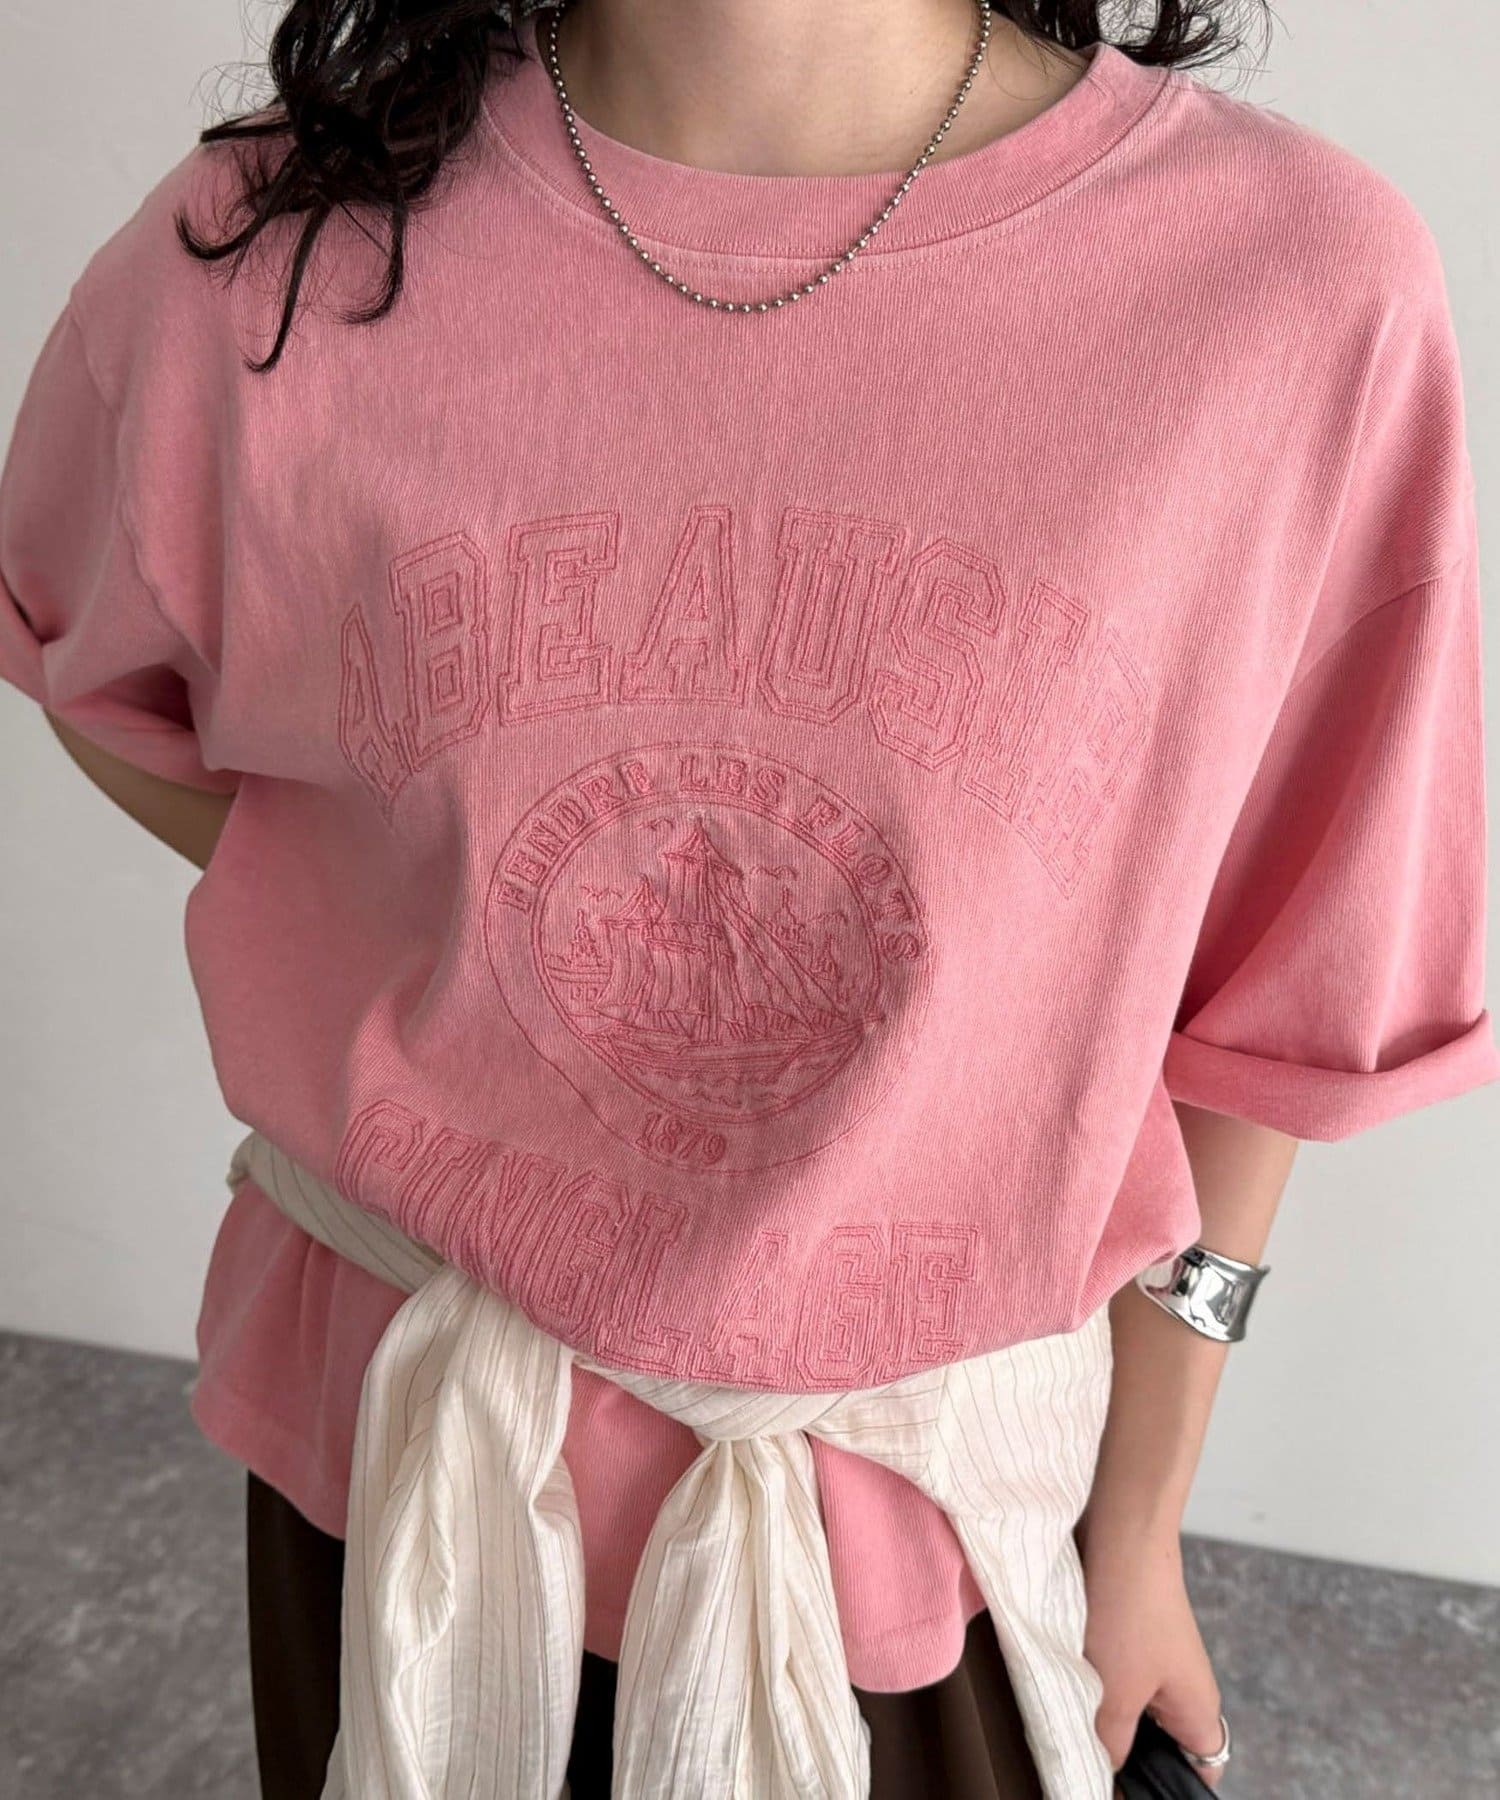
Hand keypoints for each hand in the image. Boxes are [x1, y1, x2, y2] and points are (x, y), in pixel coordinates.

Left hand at [1079, 1509, 1228, 1791]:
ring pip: (1130, 1711)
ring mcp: (1156, 1661)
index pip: (1199, 1775)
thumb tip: (1103, 1772)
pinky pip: (1114, 1678)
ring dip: (1102, 1719)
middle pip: (1159, 1746)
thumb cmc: (1130, 1609)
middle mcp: (1183, 1689)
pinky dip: (1092, 1686)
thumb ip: (1110, 1742)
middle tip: (1086, 1763)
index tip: (1124, 1792)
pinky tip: (1064, 1687)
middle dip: (1125, 1759)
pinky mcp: (1129, 1636)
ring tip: (1072, 1725)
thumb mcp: (1115, 1692)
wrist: (1121, 1533)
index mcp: (1198, 1712)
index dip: (1165, 1790)